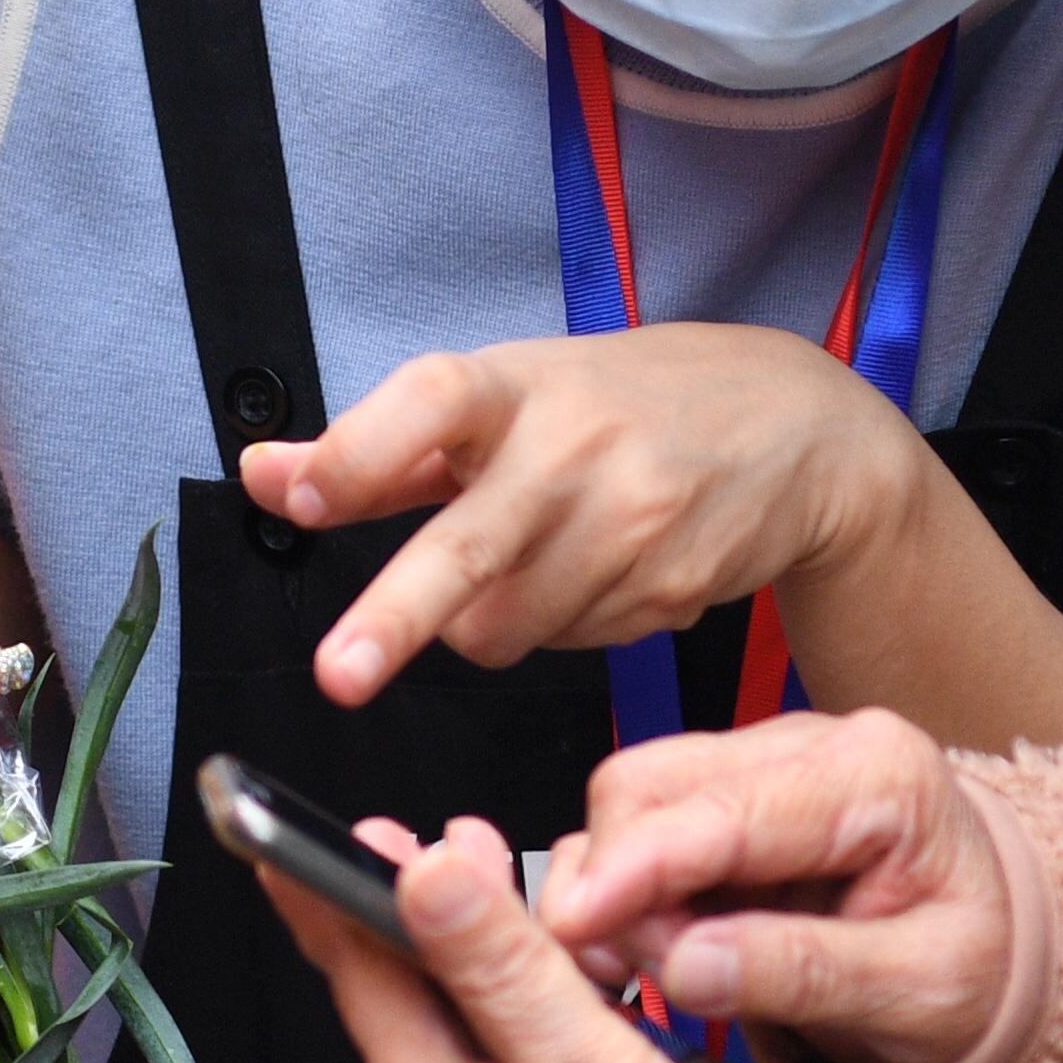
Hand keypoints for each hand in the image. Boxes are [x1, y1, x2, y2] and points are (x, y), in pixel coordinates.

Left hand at [242, 329, 912, 707]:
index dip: (360, 453)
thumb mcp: (501, 401)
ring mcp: (630, 523)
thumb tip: (265, 476)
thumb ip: (376, 450)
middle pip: (470, 546)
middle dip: (396, 615)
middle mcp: (574, 448)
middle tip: (339, 676)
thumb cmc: (624, 406)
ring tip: (532, 559)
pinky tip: (603, 570)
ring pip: (505, 628)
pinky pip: (570, 644)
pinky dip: (563, 624)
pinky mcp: (671, 590)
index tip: (304, 499)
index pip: (430, 402)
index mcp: (518, 386)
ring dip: (488, 618)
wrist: (797, 428)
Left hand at [256, 818, 717, 1062]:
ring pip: (442, 1016)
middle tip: (455, 837)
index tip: (314, 826)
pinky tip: (550, 978)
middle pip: (393, 985)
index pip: (351, 963)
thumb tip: (423, 871)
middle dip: (416, 900)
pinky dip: (503, 997)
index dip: (337, 881)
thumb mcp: (568, 1058)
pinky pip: (482, 1054)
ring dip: (468, 944)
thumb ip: (494, 961)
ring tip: (505, 884)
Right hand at [535, 711, 1015, 1062]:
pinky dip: (619, 893)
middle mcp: (810, 745)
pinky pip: (635, 830)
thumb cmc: (972, 967)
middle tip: (638, 980)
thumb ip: (803, 974)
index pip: (726, 813)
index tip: (573, 923)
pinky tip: (651, 949)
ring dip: (612, 892)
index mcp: (879, 774)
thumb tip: (686, 967)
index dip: (637, 867)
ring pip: (629, 802)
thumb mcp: (919, 993)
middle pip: (652, 786)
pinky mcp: (723, 795)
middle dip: (617, 886)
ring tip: (659, 972)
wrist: (991, 951)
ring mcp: (759, 762)